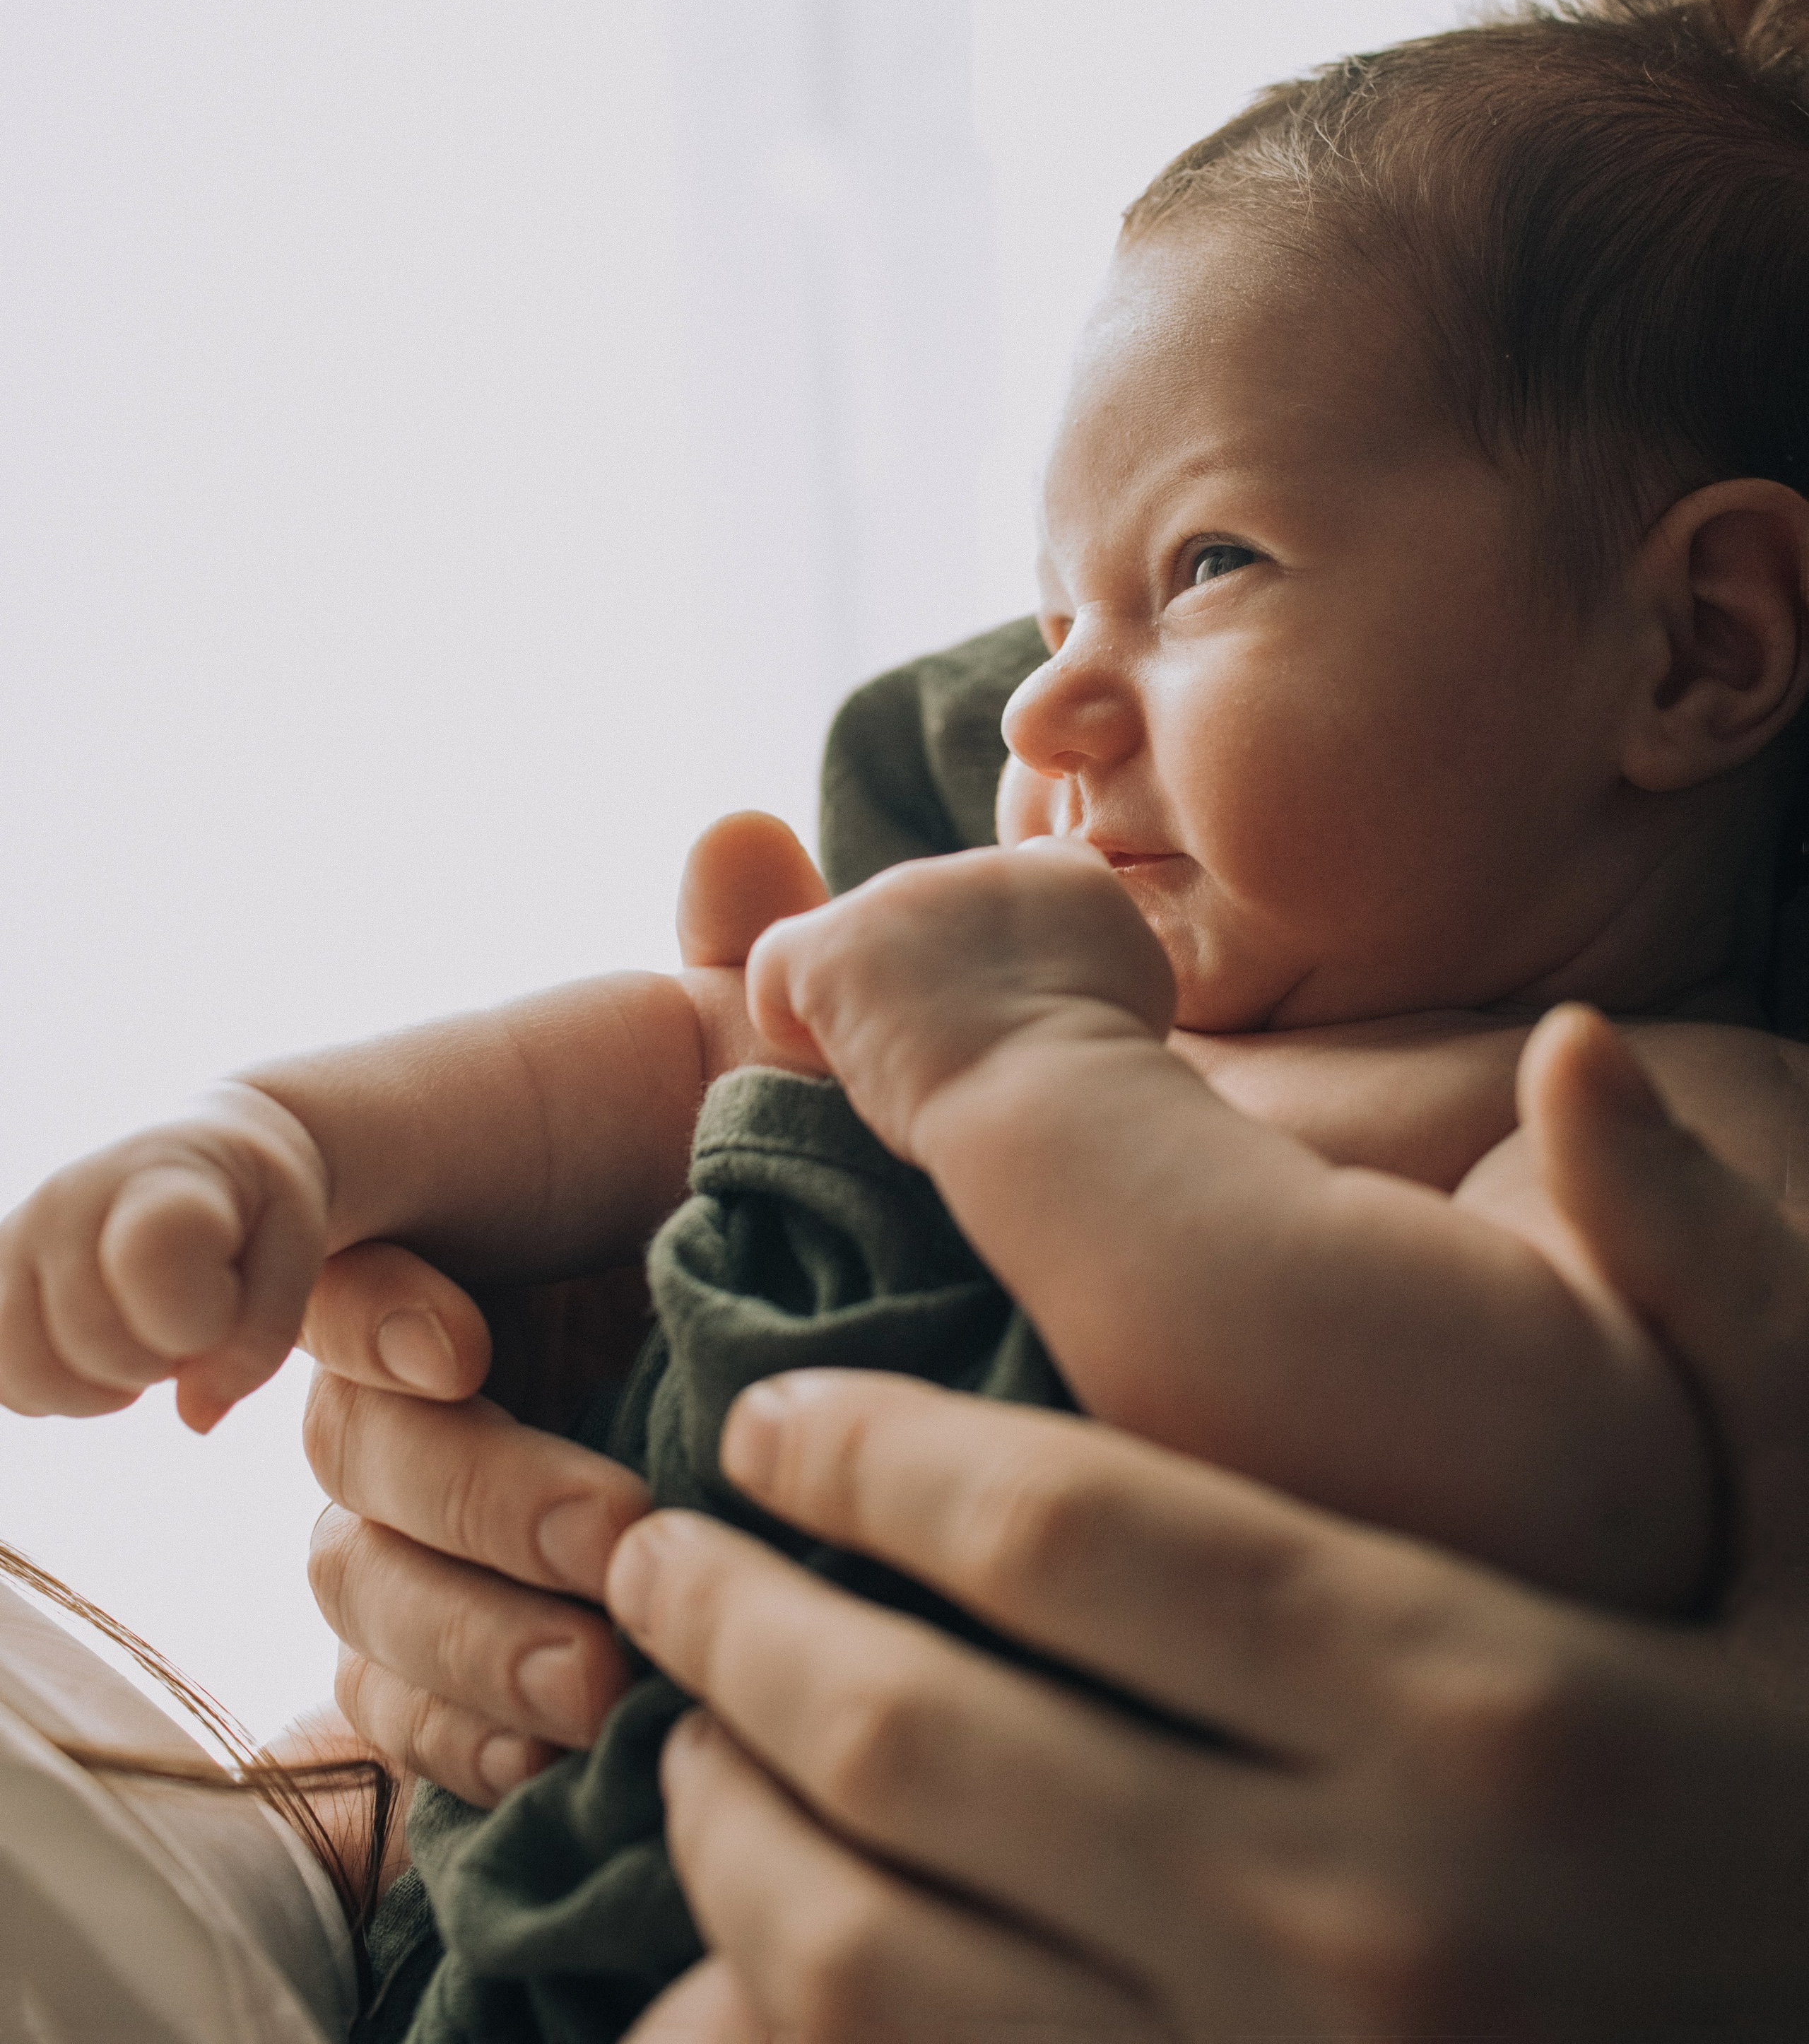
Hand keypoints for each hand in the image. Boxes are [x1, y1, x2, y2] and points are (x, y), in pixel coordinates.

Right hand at [0, 1083, 328, 1432]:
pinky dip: (49, 1392)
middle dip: (160, 1360)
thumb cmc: (257, 1206)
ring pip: (27, 1370)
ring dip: (97, 1387)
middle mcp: (71, 1198)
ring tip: (144, 1340)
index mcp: (163, 1179)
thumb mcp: (295, 1251)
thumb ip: (260, 1336)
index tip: (229, 1294)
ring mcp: (19, 1236)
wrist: (204, 1155)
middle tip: (194, 1320)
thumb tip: (194, 1417)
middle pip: (95, 1342)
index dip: (197, 1317)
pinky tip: (96, 1355)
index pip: (152, 1254)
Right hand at [299, 812, 825, 1805]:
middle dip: (466, 1487)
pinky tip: (559, 1749)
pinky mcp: (447, 1591)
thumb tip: (740, 836)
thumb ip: (751, 949)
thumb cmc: (777, 1137)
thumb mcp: (784, 1048)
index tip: (306, 1333)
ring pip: (358, 1574)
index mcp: (418, 1149)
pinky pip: (385, 1689)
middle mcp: (378, 1303)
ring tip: (606, 1674)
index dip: (190, 1239)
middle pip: (339, 1425)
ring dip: (468, 1630)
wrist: (841, 1281)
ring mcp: (410, 1462)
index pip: (235, 1176)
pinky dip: (454, 1728)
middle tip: (612, 1529)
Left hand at [604, 1012, 1808, 2040]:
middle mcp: (1358, 1915)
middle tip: (652, 1547)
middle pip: (938, 1747)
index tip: (763, 1414)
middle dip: (751, 1631)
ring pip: (897, 1962)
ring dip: (740, 1836)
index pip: (1072, 1542)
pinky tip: (737, 1951)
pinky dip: (799, 2033)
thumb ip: (1702, 1274)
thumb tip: (1577, 1050)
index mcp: (1476, 1703)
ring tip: (672, 1724)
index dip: (873, 1464)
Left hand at [747, 839, 1173, 1156]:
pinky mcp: (831, 944)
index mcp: (1062, 872)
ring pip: (862, 945)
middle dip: (935, 982)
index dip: (998, 956)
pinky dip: (792, 1014)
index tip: (1011, 1017)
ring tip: (918, 1073)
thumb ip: (1095, 943)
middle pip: (929, 916)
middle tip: (967, 1059)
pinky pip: (779, 965)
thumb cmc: (1108, 1081)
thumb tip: (1062, 943)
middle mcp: (974, 863)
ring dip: (876, 1003)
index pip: (1013, 889)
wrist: (1055, 1105)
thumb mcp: (1141, 988)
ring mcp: (897, 896)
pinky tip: (836, 1061)